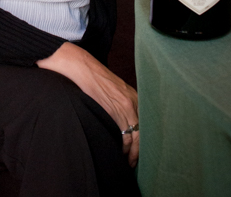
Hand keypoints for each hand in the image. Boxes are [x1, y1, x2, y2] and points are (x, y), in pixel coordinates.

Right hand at [37, 42, 138, 166]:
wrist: (84, 68)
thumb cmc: (96, 79)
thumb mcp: (116, 90)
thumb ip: (124, 104)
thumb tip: (126, 123)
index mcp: (135, 96)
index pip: (146, 123)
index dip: (145, 139)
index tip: (141, 151)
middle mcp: (133, 102)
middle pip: (143, 132)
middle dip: (140, 150)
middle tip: (134, 161)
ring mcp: (125, 107)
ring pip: (135, 136)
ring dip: (132, 152)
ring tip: (128, 161)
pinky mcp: (114, 110)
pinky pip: (124, 134)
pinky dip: (123, 147)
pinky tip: (120, 152)